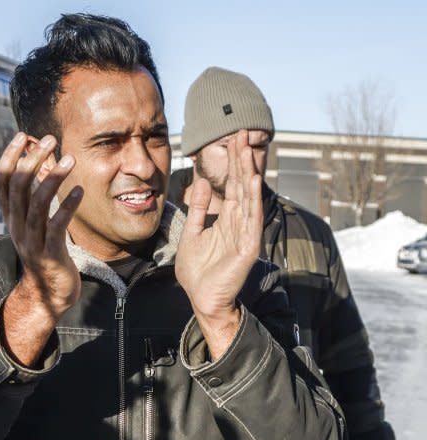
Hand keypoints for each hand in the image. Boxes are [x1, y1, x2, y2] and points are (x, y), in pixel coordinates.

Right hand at [0, 133, 83, 366]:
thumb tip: (41, 161)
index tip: (22, 136)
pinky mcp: (50, 254)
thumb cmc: (45, 252)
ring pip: (36, 204)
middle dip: (32, 160)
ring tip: (70, 159)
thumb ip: (35, 195)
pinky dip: (67, 207)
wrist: (48, 296)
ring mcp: (32, 241)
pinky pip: (56, 227)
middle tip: (50, 140)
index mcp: (11, 217)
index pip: (1, 181)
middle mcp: (17, 226)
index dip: (8, 157)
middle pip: (18, 187)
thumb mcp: (34, 223)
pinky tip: (80, 191)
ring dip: (53, 179)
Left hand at [175, 130, 263, 358]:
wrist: (202, 299)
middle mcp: (239, 223)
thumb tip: (199, 183)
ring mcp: (246, 234)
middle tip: (242, 132)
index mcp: (226, 220)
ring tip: (247, 148)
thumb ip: (198, 209)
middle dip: (242, 159)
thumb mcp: (192, 233)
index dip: (232, 163)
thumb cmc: (197, 272)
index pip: (231, 186)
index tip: (232, 139)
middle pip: (242, 185)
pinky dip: (253, 199)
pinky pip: (252, 219)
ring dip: (248, 172)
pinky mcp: (248, 247)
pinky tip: (254, 179)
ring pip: (249, 197)